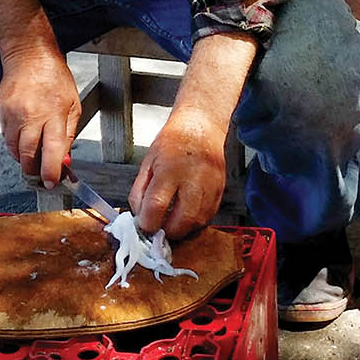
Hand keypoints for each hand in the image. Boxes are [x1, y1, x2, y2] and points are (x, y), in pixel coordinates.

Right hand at [0, 47, 81, 187]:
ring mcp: (13, 114)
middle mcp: (31, 115)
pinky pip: (6, 137)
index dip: (51, 171)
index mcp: (53, 113)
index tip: (52, 182)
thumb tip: (64, 159)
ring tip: (34, 154)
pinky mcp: (1, 112)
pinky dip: (15, 143)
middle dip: (34, 170)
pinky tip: (24, 136)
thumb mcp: (73, 105)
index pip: (52, 150)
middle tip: (41, 174)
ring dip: (24, 158)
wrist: (29, 56)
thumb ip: (68, 135)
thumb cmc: (54, 77)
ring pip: (14, 149)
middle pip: (28, 155)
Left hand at [128, 107, 228, 239]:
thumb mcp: (148, 162)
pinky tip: (186, 215)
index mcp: (169, 170)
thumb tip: (138, 216)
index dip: (147, 223)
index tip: (144, 226)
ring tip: (171, 222)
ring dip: (182, 230)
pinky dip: (195, 223)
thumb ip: (139, 191)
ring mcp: (210, 186)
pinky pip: (208, 217)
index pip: (156, 207)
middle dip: (167, 232)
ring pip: (197, 223)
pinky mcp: (220, 191)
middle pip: (181, 222)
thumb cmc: (173, 142)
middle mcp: (192, 179)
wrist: (202, 126)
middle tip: (159, 228)